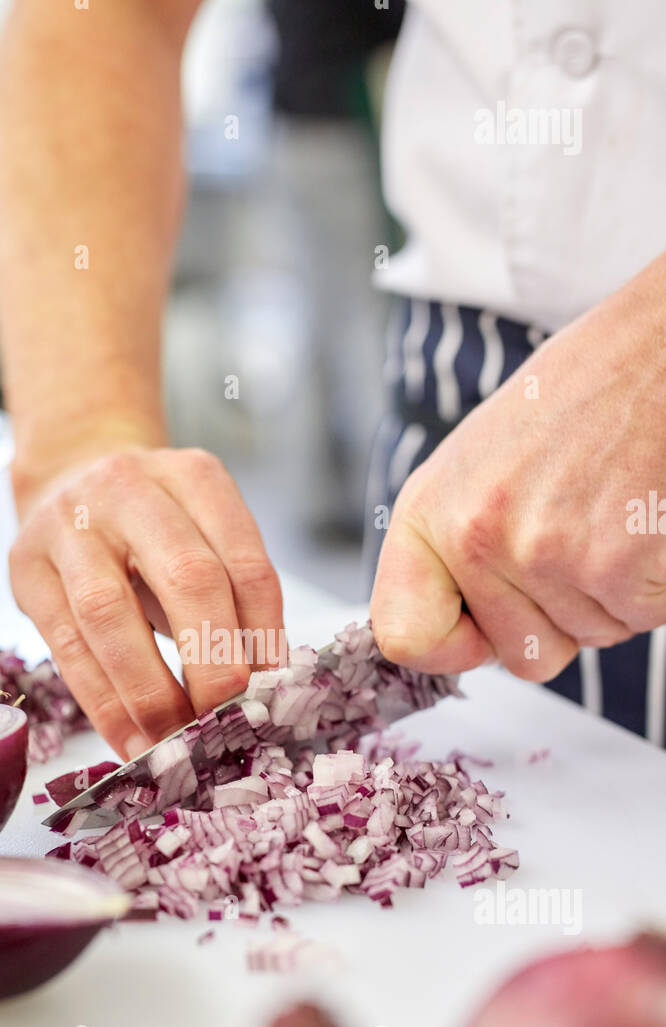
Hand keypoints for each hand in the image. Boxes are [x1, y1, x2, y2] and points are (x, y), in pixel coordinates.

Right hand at [9, 443, 284, 758]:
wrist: (69, 477)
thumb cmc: (152, 527)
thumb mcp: (203, 537)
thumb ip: (235, 597)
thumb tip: (261, 687)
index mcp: (194, 477)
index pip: (244, 561)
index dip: (262, 635)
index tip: (269, 694)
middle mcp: (130, 488)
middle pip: (185, 577)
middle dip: (211, 662)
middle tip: (226, 721)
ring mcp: (69, 524)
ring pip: (110, 614)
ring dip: (150, 692)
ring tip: (176, 743)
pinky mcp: (26, 567)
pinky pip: (66, 647)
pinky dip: (104, 704)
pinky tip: (131, 740)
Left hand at [370, 264, 665, 679]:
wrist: (655, 349)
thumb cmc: (574, 402)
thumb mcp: (477, 466)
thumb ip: (456, 553)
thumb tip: (457, 643)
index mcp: (429, 512)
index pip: (405, 636)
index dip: (453, 647)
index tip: (480, 627)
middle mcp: (477, 536)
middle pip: (525, 657)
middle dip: (561, 616)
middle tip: (578, 532)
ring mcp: (547, 554)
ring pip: (591, 639)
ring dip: (612, 593)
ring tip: (612, 510)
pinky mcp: (619, 565)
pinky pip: (643, 619)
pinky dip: (657, 582)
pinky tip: (645, 518)